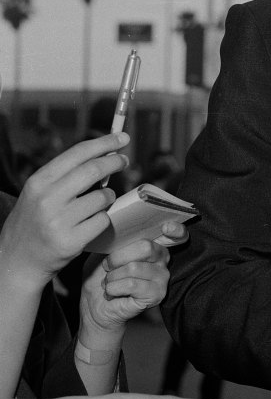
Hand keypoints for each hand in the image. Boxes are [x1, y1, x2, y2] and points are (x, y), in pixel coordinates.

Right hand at [0, 134, 128, 288]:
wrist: (17, 261)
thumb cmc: (35, 222)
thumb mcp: (39, 193)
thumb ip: (66, 175)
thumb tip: (106, 155)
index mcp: (39, 182)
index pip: (78, 153)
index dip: (104, 142)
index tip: (122, 137)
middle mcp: (47, 199)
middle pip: (94, 170)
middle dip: (115, 162)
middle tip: (124, 161)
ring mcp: (59, 221)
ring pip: (103, 197)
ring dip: (108, 197)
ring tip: (97, 204)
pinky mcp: (72, 241)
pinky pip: (103, 220)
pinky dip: (103, 219)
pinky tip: (90, 224)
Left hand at [78, 224, 184, 333]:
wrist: (95, 307)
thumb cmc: (99, 277)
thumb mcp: (100, 253)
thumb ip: (113, 240)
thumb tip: (114, 227)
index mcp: (153, 244)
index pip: (177, 233)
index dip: (176, 229)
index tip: (167, 227)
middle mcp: (163, 258)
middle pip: (146, 247)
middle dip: (117, 257)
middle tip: (108, 267)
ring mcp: (162, 277)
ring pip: (134, 267)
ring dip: (112, 277)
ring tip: (109, 283)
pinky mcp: (157, 294)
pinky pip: (132, 285)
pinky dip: (114, 288)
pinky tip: (112, 293)